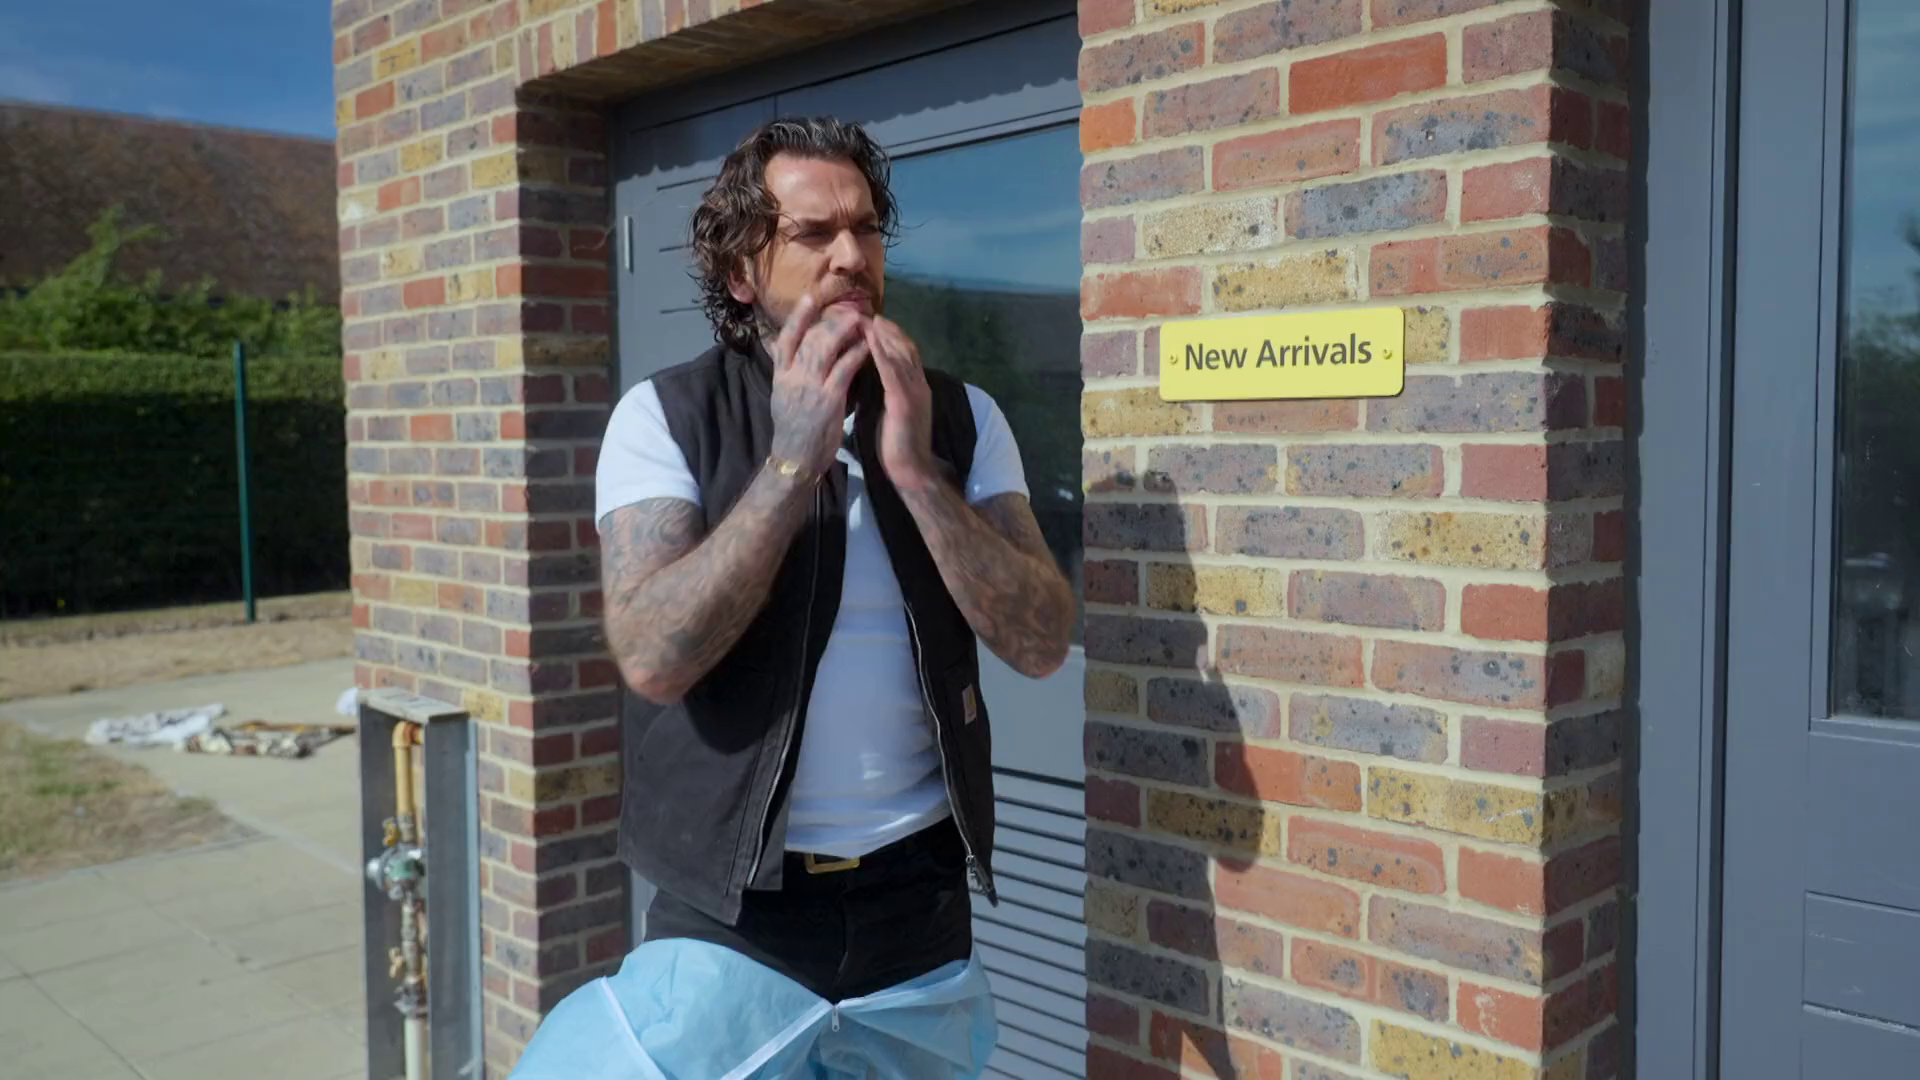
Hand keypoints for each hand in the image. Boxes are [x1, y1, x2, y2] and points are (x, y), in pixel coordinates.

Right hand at [768, 294, 869, 476]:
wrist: (795, 459)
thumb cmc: (792, 429)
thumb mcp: (781, 395)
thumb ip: (785, 370)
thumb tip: (782, 347)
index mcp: (781, 374)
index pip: (786, 337)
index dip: (798, 316)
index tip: (811, 298)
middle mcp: (793, 375)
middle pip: (811, 336)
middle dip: (831, 320)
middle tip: (850, 309)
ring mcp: (811, 385)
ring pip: (827, 346)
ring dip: (846, 330)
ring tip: (862, 321)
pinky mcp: (829, 397)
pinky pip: (845, 367)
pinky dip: (858, 352)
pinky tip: (869, 346)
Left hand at [866, 317, 937, 489]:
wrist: (911, 472)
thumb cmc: (897, 446)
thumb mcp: (890, 411)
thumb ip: (886, 392)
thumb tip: (869, 376)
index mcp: (915, 387)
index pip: (905, 353)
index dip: (890, 335)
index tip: (873, 320)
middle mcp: (918, 384)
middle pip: (904, 347)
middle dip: (886, 329)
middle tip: (867, 311)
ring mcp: (914, 392)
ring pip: (901, 355)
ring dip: (883, 335)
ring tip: (867, 318)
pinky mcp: (904, 403)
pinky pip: (893, 373)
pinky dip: (882, 354)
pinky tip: (870, 340)